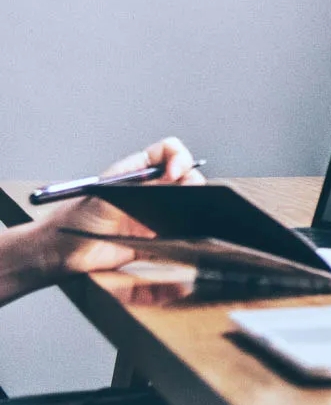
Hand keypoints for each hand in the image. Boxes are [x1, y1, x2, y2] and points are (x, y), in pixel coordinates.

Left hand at [42, 136, 204, 276]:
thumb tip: (168, 179)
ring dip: (193, 208)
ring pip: (188, 205)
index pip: (168, 152)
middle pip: (186, 177)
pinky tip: (183, 236)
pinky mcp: (156, 239)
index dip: (178, 158)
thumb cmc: (75, 217)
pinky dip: (187, 234)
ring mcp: (155, 214)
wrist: (63, 252)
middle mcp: (150, 189)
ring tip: (187, 217)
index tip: (175, 173)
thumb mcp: (105, 193)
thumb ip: (136, 185)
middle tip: (188, 196)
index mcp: (138, 171)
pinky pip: (180, 234)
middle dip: (193, 183)